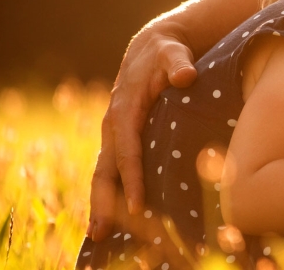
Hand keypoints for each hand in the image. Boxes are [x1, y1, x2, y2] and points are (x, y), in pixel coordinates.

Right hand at [88, 23, 197, 240]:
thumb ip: (178, 63)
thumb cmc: (166, 53)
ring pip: (103, 173)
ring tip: (98, 235)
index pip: (127, 150)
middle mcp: (113, 125)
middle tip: (100, 233)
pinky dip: (111, 193)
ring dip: (101, 204)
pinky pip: (112, 169)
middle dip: (102, 202)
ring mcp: (114, 134)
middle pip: (105, 169)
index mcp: (124, 109)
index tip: (136, 204)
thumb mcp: (172, 53)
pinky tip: (114, 217)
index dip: (131, 178)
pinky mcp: (120, 138)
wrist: (151, 48)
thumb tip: (186, 75)